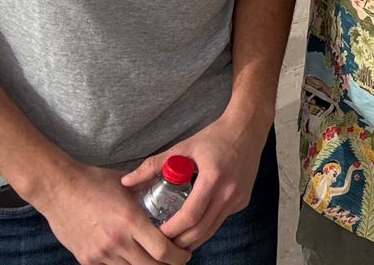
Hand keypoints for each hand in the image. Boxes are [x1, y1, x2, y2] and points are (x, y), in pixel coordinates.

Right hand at [29, 162, 190, 264]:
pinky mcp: (87, 260)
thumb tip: (171, 193)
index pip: (163, 251)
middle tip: (175, 259)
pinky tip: (132, 257)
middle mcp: (116, 241)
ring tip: (154, 258)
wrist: (58, 189)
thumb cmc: (95, 182)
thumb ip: (149, 193)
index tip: (185, 253)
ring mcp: (100, 253)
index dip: (178, 256)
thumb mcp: (128, 185)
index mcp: (131, 220)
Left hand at [121, 114, 264, 251]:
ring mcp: (238, 198)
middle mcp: (229, 191)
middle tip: (162, 243)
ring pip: (212, 230)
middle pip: (201, 230)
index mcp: (213, 177)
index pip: (190, 215)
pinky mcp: (243, 201)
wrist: (247, 129)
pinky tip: (193, 223)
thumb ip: (154, 165)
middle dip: (179, 242)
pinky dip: (205, 226)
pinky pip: (220, 220)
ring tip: (174, 239)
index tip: (157, 234)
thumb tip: (126, 181)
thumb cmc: (215, 137)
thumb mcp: (183, 147)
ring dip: (192, 239)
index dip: (172, 230)